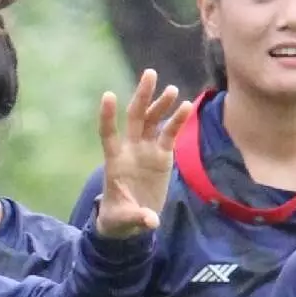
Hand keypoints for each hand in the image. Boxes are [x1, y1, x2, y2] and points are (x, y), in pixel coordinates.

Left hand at [91, 70, 194, 238]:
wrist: (132, 219)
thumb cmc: (119, 218)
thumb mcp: (124, 220)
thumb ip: (137, 217)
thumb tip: (152, 221)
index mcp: (114, 161)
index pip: (108, 133)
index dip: (108, 116)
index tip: (108, 95)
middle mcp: (130, 149)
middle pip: (135, 117)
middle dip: (142, 96)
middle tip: (149, 74)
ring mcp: (146, 149)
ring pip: (153, 120)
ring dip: (161, 104)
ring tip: (172, 90)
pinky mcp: (162, 155)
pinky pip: (170, 133)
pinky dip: (178, 120)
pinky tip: (187, 106)